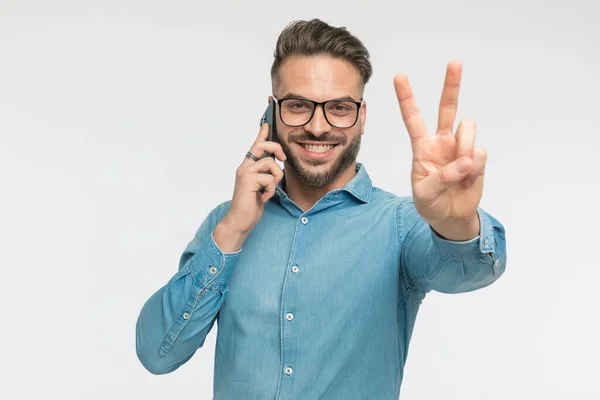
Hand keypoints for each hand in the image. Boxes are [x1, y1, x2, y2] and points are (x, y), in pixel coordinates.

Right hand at [216, 123, 286, 248]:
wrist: (239, 221)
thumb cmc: (250, 206)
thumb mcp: (262, 187)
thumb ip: (266, 175)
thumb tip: (278, 165)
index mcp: (248, 167)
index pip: (256, 146)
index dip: (262, 134)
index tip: (267, 124)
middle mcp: (244, 167)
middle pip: (263, 146)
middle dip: (276, 148)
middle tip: (283, 159)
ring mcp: (245, 173)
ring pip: (271, 164)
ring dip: (276, 179)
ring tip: (269, 190)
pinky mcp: (248, 181)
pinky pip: (270, 178)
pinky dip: (271, 190)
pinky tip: (264, 198)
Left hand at [393, 61, 485, 229]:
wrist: (451, 217)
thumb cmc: (431, 203)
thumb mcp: (425, 194)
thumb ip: (441, 177)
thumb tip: (465, 162)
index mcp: (422, 147)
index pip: (413, 118)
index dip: (406, 98)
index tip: (399, 76)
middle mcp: (442, 142)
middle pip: (448, 108)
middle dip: (451, 85)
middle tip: (454, 63)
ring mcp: (461, 148)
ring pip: (468, 128)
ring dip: (465, 147)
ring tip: (461, 170)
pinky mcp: (478, 158)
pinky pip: (480, 153)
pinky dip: (475, 168)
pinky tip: (468, 179)